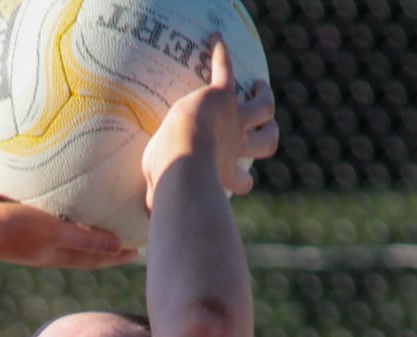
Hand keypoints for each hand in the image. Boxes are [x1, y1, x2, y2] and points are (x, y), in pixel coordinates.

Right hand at [0, 176, 138, 268]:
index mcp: (55, 252)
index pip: (94, 256)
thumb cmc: (7, 230)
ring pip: (60, 213)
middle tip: (124, 215)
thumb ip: (84, 238)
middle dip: (102, 231)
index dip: (116, 255)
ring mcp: (26, 221)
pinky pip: (38, 190)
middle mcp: (43, 239)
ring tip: (96, 185)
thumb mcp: (50, 232)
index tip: (140, 249)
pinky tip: (56, 155)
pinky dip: (50, 181)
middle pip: (80, 237)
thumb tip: (119, 245)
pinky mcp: (11, 202)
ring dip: (77, 205)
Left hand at [142, 38, 278, 208]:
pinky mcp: (223, 97)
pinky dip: (222, 55)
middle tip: (267, 127)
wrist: (182, 158)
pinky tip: (215, 42)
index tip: (242, 181)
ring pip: (264, 108)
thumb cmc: (170, 180)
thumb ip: (158, 198)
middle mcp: (235, 148)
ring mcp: (234, 121)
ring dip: (264, 97)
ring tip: (260, 86)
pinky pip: (226, 70)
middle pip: (267, 143)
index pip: (244, 182)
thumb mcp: (163, 191)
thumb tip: (147, 213)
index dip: (244, 182)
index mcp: (224, 173)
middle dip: (269, 136)